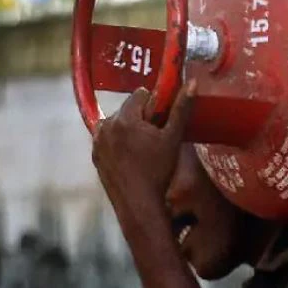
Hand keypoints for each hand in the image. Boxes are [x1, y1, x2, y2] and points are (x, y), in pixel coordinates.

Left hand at [92, 80, 196, 205]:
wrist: (139, 204)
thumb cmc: (158, 171)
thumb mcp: (173, 138)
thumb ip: (181, 109)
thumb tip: (192, 83)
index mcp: (124, 119)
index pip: (140, 94)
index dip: (155, 106)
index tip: (162, 122)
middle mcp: (106, 126)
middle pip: (128, 109)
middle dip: (142, 118)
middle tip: (155, 139)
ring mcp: (97, 141)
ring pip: (118, 123)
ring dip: (129, 130)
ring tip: (143, 150)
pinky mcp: (95, 155)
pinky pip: (108, 139)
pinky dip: (119, 143)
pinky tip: (132, 159)